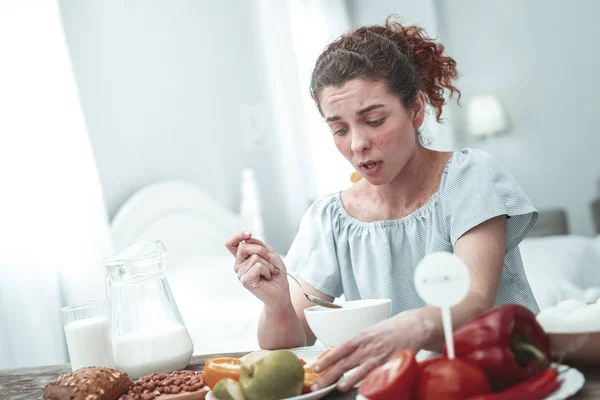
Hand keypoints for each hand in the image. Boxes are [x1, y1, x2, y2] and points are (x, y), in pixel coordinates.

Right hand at [224, 232, 289, 306]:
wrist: (281, 290)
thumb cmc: (276, 272)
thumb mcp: (269, 253)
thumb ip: (258, 244)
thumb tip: (247, 239)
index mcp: (243, 257)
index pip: (231, 244)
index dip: (237, 236)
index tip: (249, 234)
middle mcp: (239, 265)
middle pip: (243, 247)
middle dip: (260, 250)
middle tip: (269, 259)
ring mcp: (240, 273)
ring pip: (254, 257)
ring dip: (267, 264)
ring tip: (269, 272)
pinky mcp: (245, 280)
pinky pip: (257, 266)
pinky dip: (267, 270)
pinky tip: (267, 277)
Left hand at [311, 314, 425, 392]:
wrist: (412, 326)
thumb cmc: (389, 330)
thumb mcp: (369, 332)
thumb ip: (356, 344)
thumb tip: (340, 354)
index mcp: (360, 337)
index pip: (339, 349)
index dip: (326, 360)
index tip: (315, 368)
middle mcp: (368, 347)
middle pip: (345, 362)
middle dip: (329, 375)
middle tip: (318, 384)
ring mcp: (379, 356)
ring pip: (360, 370)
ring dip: (347, 380)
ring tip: (338, 387)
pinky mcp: (391, 364)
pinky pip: (377, 375)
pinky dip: (368, 382)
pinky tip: (362, 388)